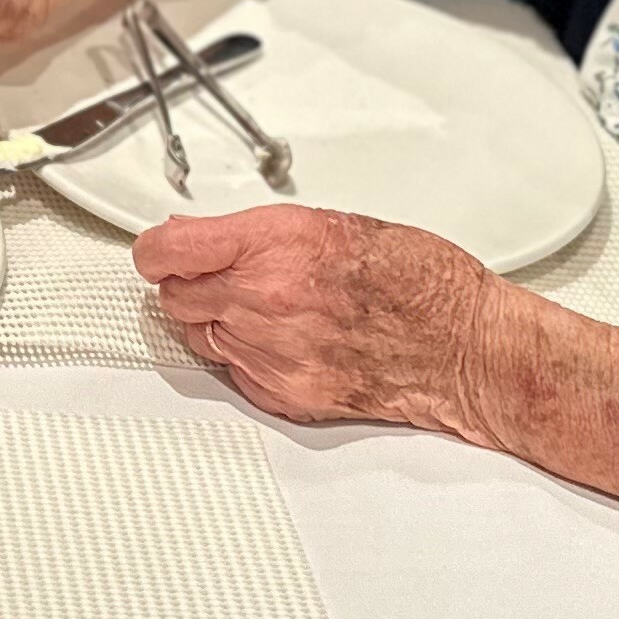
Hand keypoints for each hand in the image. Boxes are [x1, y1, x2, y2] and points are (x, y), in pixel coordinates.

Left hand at [134, 207, 510, 438]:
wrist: (462, 346)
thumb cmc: (417, 279)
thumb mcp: (330, 224)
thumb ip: (255, 235)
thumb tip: (200, 238)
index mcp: (275, 243)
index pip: (166, 251)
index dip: (156, 250)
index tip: (158, 250)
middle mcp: (264, 299)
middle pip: (174, 297)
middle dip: (189, 284)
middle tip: (222, 276)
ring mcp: (271, 352)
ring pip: (200, 335)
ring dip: (218, 321)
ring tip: (269, 309)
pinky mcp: (284, 394)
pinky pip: (234, 372)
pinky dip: (246, 357)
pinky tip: (286, 341)